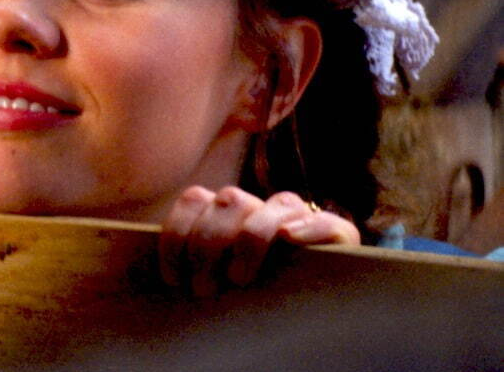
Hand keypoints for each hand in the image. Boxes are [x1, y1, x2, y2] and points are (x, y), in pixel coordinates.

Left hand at [159, 185, 358, 295]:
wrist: (309, 304)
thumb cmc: (246, 295)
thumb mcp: (212, 279)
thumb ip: (191, 265)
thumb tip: (167, 277)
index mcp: (222, 210)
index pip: (194, 200)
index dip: (177, 235)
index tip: (173, 277)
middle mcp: (257, 206)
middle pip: (228, 202)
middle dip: (208, 246)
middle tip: (204, 288)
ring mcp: (296, 217)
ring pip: (271, 208)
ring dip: (250, 240)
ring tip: (239, 278)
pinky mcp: (336, 234)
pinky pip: (325, 222)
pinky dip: (307, 228)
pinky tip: (290, 238)